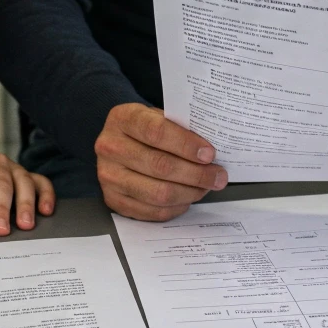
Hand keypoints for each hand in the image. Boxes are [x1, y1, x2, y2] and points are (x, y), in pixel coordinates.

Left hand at [0, 148, 54, 233]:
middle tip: (0, 231)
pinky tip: (46, 211)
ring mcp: (15, 168)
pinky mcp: (29, 176)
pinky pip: (42, 182)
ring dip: (26, 203)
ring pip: (24, 181)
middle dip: (1, 207)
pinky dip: (47, 195)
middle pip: (1, 182)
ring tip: (25, 226)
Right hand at [94, 103, 227, 220]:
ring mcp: (109, 177)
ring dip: (190, 192)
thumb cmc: (144, 128)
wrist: (115, 143)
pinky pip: (152, 211)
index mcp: (122, 119)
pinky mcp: (113, 201)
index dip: (186, 144)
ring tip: (207, 187)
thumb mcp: (156, 116)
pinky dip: (177, 207)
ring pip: (158, 193)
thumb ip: (178, 127)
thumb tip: (209, 150)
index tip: (209, 153)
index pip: (156, 132)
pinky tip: (189, 197)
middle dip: (196, 173)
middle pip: (160, 165)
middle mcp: (110, 147)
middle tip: (219, 175)